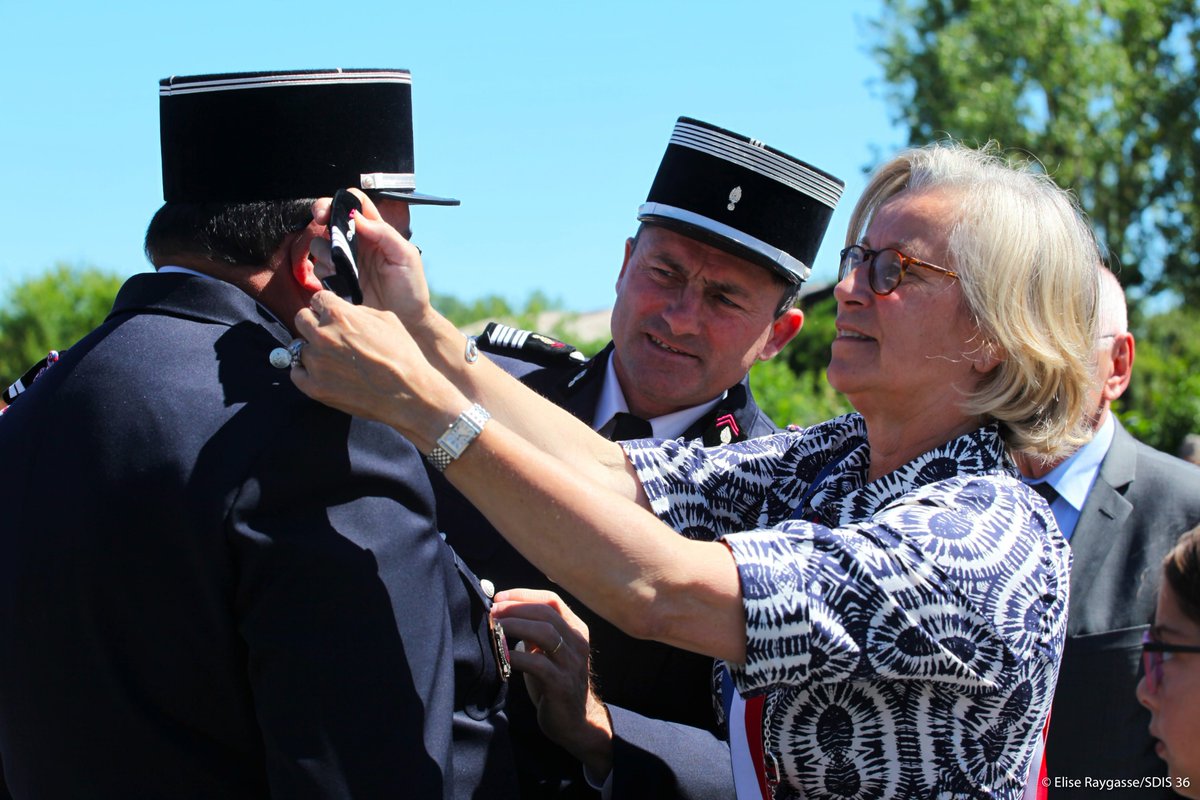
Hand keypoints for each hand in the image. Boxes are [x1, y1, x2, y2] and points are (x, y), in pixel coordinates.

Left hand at [291, 290, 465, 450]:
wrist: (409, 394)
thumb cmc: (403, 355)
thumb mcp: (387, 319)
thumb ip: (358, 310)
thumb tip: (343, 309)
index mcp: (339, 314)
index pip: (317, 299)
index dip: (326, 306)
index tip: (330, 314)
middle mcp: (322, 335)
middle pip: (301, 319)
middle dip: (313, 323)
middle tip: (329, 335)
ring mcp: (316, 362)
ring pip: (300, 348)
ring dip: (314, 351)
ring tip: (335, 360)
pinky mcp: (314, 387)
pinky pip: (296, 373)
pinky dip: (306, 372)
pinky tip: (325, 374)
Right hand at [309, 190, 431, 325]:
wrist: (407, 321)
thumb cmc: (410, 287)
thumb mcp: (405, 255)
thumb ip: (384, 233)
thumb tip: (356, 217)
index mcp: (375, 231)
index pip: (354, 204)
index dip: (341, 200)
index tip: (335, 207)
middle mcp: (356, 243)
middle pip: (330, 218)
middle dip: (321, 214)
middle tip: (322, 221)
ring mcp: (345, 262)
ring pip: (319, 244)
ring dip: (325, 250)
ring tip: (340, 264)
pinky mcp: (337, 282)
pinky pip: (319, 270)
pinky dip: (325, 272)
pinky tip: (340, 281)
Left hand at [491, 588, 613, 777]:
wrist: (575, 722)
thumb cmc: (554, 683)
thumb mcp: (547, 652)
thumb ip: (533, 632)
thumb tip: (501, 613)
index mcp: (576, 629)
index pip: (551, 600)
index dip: (523, 595)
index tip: (498, 597)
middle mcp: (578, 642)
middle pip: (547, 613)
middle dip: (515, 609)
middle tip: (491, 612)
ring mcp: (572, 664)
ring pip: (545, 633)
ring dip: (515, 627)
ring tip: (494, 629)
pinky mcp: (562, 685)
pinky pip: (538, 665)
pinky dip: (516, 657)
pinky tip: (502, 656)